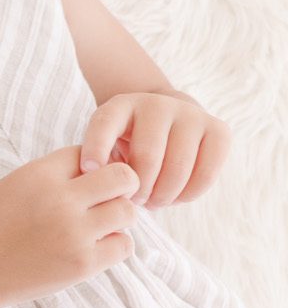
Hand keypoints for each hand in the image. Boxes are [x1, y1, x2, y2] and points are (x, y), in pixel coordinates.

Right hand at [0, 147, 138, 307]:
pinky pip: (123, 245)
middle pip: (122, 176)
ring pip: (127, 211)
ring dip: (118, 216)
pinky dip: (113, 244)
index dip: (90, 165)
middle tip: (107, 198)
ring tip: (97, 224)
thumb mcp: (14, 185)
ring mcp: (74, 233)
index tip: (81, 181)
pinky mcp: (83, 263)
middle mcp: (60, 200)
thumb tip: (100, 169)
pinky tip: (93, 245)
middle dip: (121, 184)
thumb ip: (54, 174)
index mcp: (39, 175)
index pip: (88, 153)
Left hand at [80, 91, 230, 208]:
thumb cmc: (130, 139)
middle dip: (139, 188)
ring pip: (178, 168)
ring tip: (153, 202)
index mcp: (121, 105)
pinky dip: (189, 194)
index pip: (105, 125)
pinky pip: (207, 173)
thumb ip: (101, 160)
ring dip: (163, 196)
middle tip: (134, 201)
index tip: (89, 173)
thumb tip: (98, 180)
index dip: (95, 150)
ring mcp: (190, 115)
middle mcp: (157, 105)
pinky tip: (177, 198)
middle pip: (147, 156)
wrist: (169, 117)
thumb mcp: (108, 142)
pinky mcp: (218, 130)